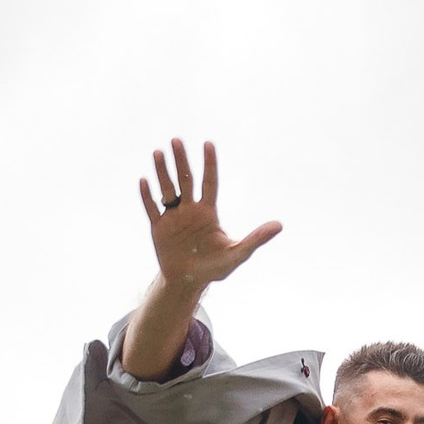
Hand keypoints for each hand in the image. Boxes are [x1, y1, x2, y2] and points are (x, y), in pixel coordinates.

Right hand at [140, 138, 280, 289]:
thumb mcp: (238, 254)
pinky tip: (144, 181)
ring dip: (162, 172)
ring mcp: (173, 218)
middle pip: (186, 180)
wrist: (189, 282)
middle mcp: (190, 210)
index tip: (208, 144)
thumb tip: (280, 225)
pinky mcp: (158, 229)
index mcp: (208, 212)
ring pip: (167, 190)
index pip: (209, 182)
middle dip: (181, 161)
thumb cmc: (215, 267)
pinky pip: (152, 209)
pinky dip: (147, 196)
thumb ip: (256, 239)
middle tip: (177, 141)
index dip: (209, 164)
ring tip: (157, 152)